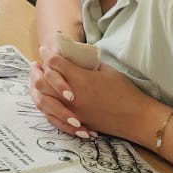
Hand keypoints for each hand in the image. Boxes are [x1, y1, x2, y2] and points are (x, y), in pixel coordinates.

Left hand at [30, 48, 161, 143]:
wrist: (135, 118)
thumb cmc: (125, 92)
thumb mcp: (107, 71)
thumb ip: (88, 64)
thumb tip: (77, 59)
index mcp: (80, 78)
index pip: (55, 63)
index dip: (48, 54)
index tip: (45, 50)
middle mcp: (71, 95)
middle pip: (43, 81)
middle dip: (38, 71)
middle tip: (37, 65)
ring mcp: (71, 110)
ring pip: (44, 99)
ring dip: (37, 88)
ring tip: (36, 81)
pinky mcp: (74, 121)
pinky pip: (52, 115)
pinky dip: (46, 106)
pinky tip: (45, 99)